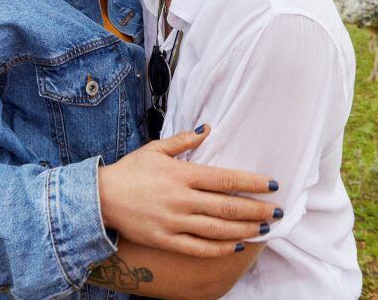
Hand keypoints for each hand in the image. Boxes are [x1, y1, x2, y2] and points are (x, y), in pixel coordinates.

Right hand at [98, 125, 280, 257]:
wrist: (101, 197)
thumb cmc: (130, 171)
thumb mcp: (155, 149)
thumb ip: (183, 140)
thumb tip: (207, 129)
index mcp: (182, 175)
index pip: (225, 179)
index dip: (252, 183)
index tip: (272, 185)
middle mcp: (182, 199)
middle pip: (227, 207)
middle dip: (256, 210)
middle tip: (277, 212)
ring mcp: (174, 222)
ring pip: (217, 229)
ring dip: (244, 230)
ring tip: (263, 229)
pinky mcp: (166, 240)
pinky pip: (198, 248)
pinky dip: (219, 248)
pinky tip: (235, 244)